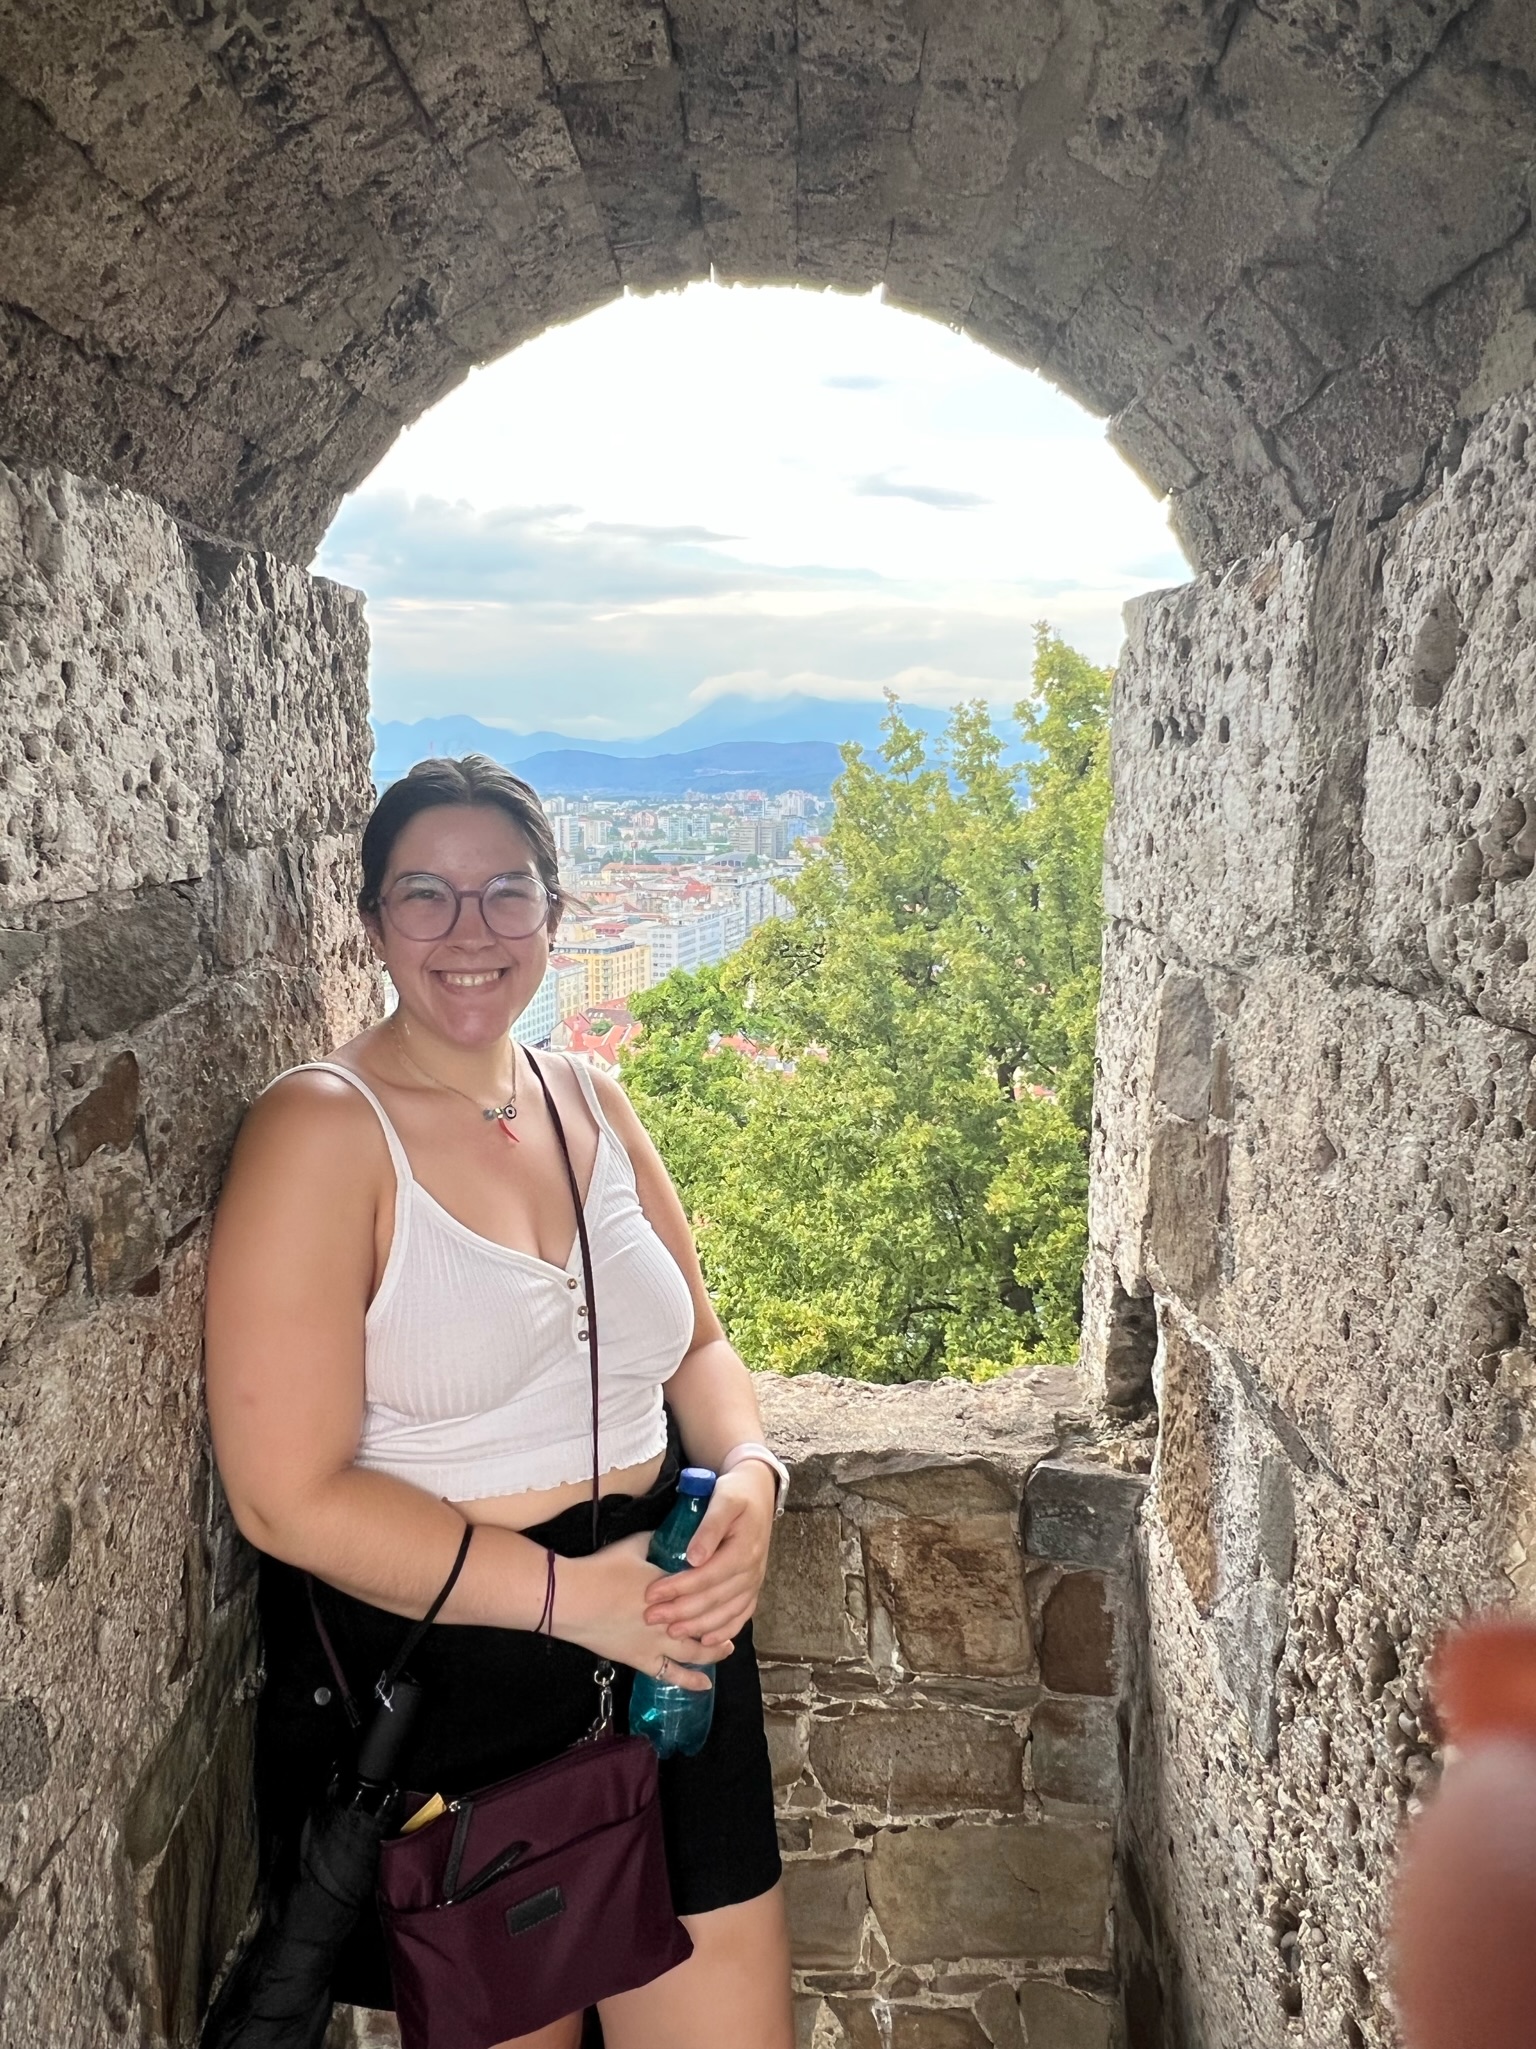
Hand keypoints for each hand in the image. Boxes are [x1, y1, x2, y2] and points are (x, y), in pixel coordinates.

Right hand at [558, 1532, 722, 1690]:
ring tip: (726, 1648)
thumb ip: (654, 1541)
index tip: (729, 1587)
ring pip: (694, 1650)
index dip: (718, 1590)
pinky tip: (704, 1685)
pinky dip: (689, 1680)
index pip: (704, 1591)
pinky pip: (670, 1674)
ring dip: (712, 1650)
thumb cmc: (602, 1570)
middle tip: (734, 1621)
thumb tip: (666, 1535)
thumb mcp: (633, 1545)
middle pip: (705, 1622)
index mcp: (673, 1587)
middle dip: (721, 1622)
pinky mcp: (641, 1659)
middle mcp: (671, 1616)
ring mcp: (657, 1641)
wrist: (573, 1599)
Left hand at [643, 1463, 776, 1646]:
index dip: (679, 1587)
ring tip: (671, 1632)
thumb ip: (709, 1527)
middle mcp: (752, 1571)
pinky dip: (725, 1630)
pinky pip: (742, 1615)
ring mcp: (755, 1581)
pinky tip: (706, 1640)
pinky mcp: (753, 1586)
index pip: (707, 1576)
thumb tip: (693, 1557)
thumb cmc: (736, 1493)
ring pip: (727, 1612)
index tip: (651, 1593)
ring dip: (698, 1625)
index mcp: (743, 1550)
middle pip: (714, 1599)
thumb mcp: (723, 1499)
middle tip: (651, 1617)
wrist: (759, 1493)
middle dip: (681, 1611)